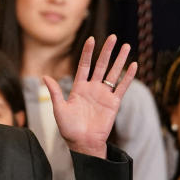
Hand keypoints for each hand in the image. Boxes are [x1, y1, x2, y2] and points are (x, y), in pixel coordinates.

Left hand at [44, 35, 136, 158]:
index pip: (84, 65)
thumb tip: (45, 76)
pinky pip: (122, 87)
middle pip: (101, 65)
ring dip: (120, 60)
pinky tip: (133, 65)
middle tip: (114, 37)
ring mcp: (104, 95)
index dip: (88, 53)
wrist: (83, 143)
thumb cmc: (69, 129)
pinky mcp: (114, 103)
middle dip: (107, 51)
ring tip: (126, 46)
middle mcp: (93, 89)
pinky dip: (128, 77)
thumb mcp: (59, 109)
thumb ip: (55, 92)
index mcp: (79, 88)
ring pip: (113, 73)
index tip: (91, 39)